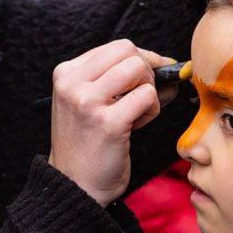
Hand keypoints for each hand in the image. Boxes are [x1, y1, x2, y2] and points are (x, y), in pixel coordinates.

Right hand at [48, 40, 173, 204]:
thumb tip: (166, 64)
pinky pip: (147, 96)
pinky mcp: (108, 123)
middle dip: (146, 72)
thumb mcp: (87, 102)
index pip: (116, 47)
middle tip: (142, 97)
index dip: (140, 59)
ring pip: (138, 68)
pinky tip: (138, 125)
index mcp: (66, 73)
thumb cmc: (87, 144)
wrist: (75, 185)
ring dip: (149, 89)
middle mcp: (72, 83)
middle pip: (128, 51)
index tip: (148, 78)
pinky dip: (152, 110)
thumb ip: (117, 79)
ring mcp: (87, 102)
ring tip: (138, 112)